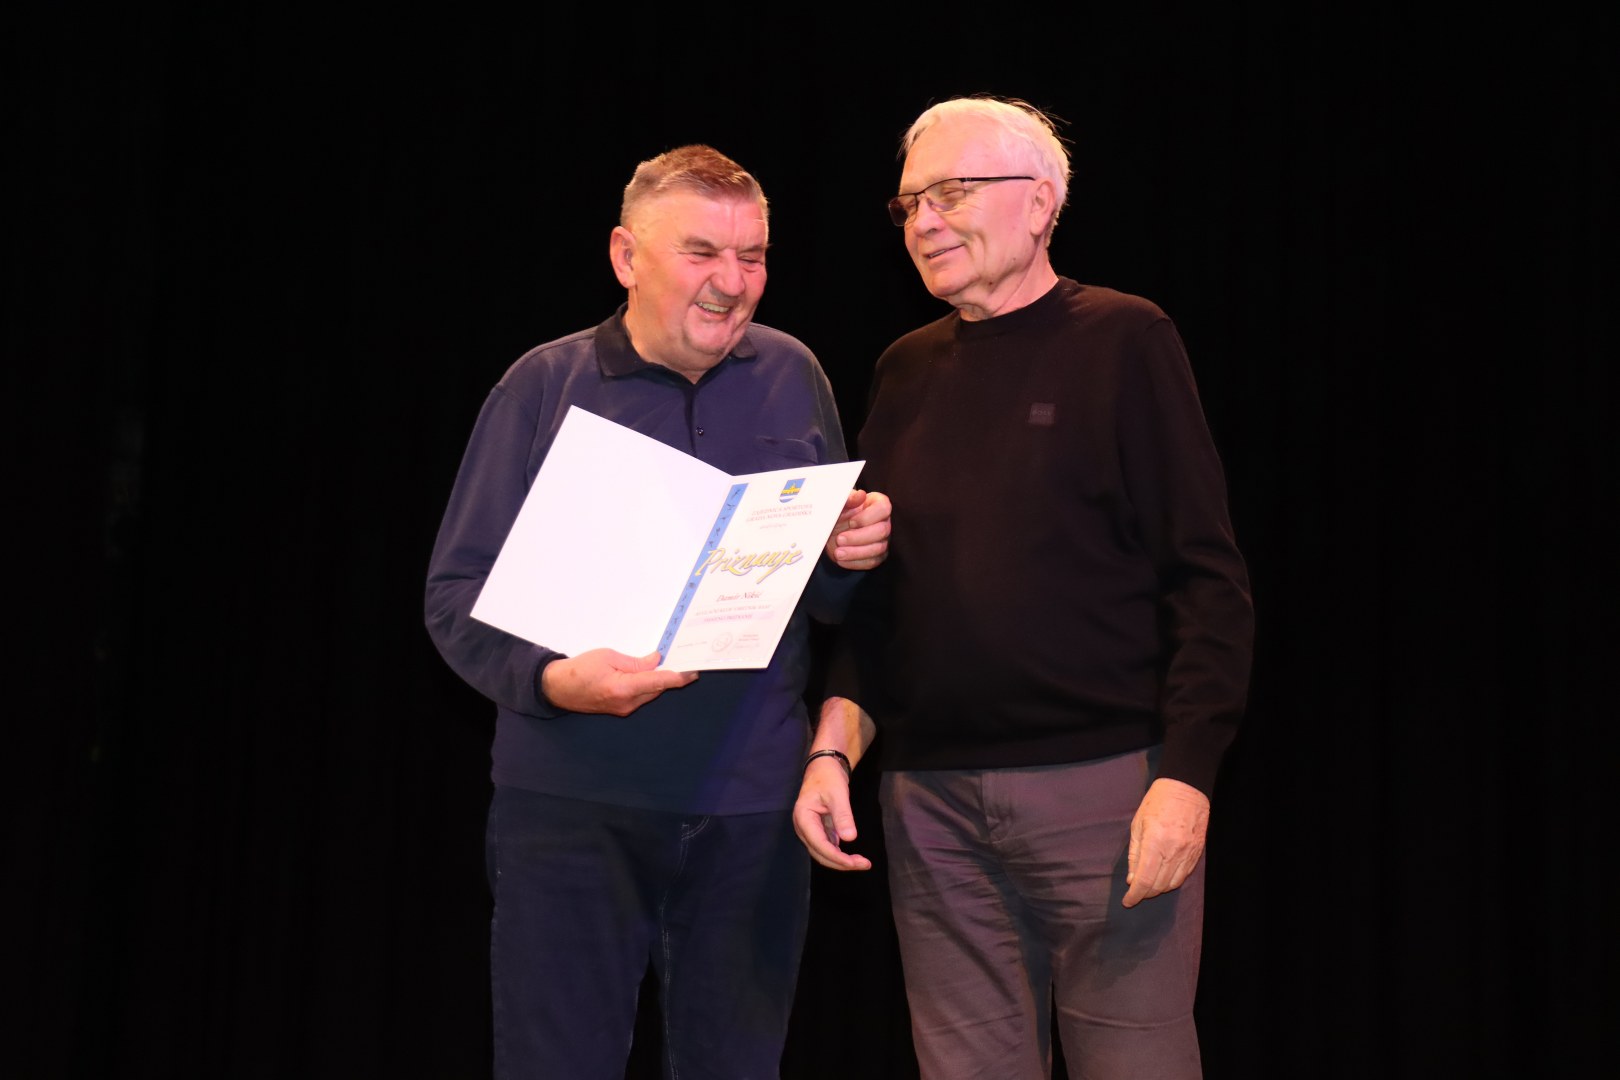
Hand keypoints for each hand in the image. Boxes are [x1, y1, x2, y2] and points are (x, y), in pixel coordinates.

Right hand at [539, 649, 697, 715]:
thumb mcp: (608, 656)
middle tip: (685, 661)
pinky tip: (651, 674)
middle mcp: (626, 703)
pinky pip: (641, 696)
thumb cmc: (579, 669)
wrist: (558, 688)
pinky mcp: (621, 709)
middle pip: (657, 689)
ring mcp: (623, 708)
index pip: (657, 682)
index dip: (678, 677)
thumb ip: (635, 662)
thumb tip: (656, 661)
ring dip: (659, 681)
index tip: (693, 672)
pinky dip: (648, 686)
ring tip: (670, 665)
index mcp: (622, 688)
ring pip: (650, 693)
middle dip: (671, 676)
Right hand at [793, 756, 871, 870]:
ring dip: (841, 860)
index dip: (837, 857)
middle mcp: (803, 828)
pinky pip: (827, 847)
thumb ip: (843, 816)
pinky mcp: (818, 830)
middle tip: (864, 864)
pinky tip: (853, 856)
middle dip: (841, 862)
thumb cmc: (828, 777)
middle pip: (820, 853)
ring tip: (861, 862)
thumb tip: (850, 838)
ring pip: (823, 853)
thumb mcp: (838, 794)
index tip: (855, 863)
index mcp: (803, 818)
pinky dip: (839, 853)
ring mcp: (810, 830)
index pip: (819, 845)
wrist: (824, 766)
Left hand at [825, 489, 891, 569]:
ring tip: (838, 552)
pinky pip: (871, 562)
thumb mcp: (839, 503)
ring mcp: (883, 540)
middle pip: (882, 531)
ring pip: (878, 549)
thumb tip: (860, 495)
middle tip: (840, 539)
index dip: (867, 517)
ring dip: (856, 552)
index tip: (851, 522)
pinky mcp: (877, 556)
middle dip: (859, 537)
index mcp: (878, 504)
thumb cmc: (838, 512)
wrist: (831, 530)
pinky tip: (842, 560)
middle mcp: (884, 522)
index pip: (884, 509)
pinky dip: (855, 562)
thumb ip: (848, 498)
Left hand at [1122, 777, 1209, 907]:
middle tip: (1135, 891)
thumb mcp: (1137, 826)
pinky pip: (1184, 876)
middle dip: (1145, 893)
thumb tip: (1132, 880)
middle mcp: (1173, 851)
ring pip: (1172, 884)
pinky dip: (1171, 882)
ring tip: (1148, 886)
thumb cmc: (1156, 803)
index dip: (1135, 895)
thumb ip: (1135, 855)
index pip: (1144, 879)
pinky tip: (1163, 878)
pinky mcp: (1197, 853)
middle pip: (1158, 886)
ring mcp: (1188, 853)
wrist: (1186, 789)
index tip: (1128, 901)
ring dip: (1158, 890)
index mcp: (1155, 842)